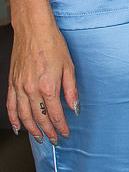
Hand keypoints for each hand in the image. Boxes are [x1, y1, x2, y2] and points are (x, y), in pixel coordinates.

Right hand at [7, 12, 77, 141]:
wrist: (33, 30)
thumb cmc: (53, 44)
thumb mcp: (69, 66)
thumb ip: (71, 90)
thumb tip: (75, 107)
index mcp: (48, 86)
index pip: (56, 114)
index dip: (61, 127)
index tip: (66, 134)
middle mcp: (31, 89)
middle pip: (39, 118)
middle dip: (48, 132)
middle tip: (54, 141)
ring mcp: (19, 87)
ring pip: (24, 116)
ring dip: (31, 129)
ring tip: (39, 138)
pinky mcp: (12, 83)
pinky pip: (11, 105)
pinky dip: (13, 118)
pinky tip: (18, 127)